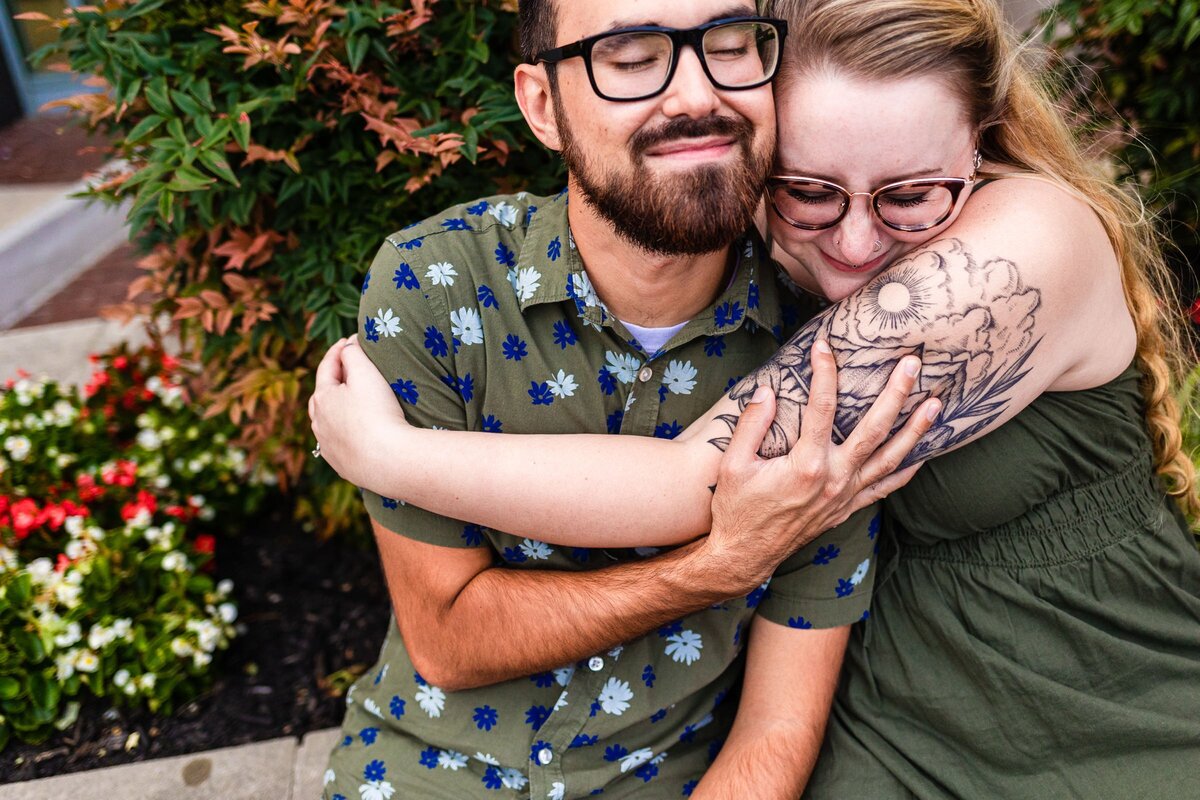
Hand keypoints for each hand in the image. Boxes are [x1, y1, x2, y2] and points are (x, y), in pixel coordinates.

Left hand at [308, 337, 410, 489]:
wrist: (387, 460)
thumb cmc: (377, 413)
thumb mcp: (366, 374)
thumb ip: (354, 354)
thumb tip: (349, 344)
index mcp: (322, 398)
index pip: (326, 367)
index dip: (337, 351)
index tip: (348, 341)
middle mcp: (319, 423)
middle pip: (322, 396)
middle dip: (332, 381)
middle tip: (345, 371)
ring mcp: (328, 446)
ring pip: (327, 422)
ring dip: (336, 409)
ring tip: (348, 403)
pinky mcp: (341, 464)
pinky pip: (339, 443)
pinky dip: (344, 432)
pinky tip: (354, 433)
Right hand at [703, 340, 938, 593]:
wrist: (744, 554)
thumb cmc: (736, 509)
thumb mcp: (733, 464)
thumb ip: (752, 424)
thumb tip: (768, 390)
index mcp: (806, 464)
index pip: (822, 407)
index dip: (824, 372)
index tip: (825, 346)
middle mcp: (834, 478)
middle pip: (874, 428)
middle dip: (896, 393)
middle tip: (913, 364)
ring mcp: (845, 495)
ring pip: (890, 457)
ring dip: (915, 429)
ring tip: (936, 404)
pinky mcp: (847, 508)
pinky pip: (884, 487)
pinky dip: (906, 470)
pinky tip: (921, 454)